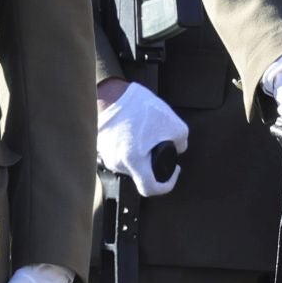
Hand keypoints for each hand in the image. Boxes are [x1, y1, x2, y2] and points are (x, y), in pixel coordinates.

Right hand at [96, 82, 187, 196]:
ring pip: (129, 163)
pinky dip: (128, 145)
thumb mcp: (172, 123)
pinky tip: (132, 129)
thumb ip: (181, 141)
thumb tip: (179, 148)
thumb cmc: (137, 107)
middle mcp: (117, 163)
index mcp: (134, 162)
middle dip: (153, 162)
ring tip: (144, 132)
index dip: (168, 184)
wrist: (109, 93)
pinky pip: (119, 152)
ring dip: (140, 153)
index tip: (174, 171)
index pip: (150, 189)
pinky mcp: (100, 145)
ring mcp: (105, 155)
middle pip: (140, 173)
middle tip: (159, 143)